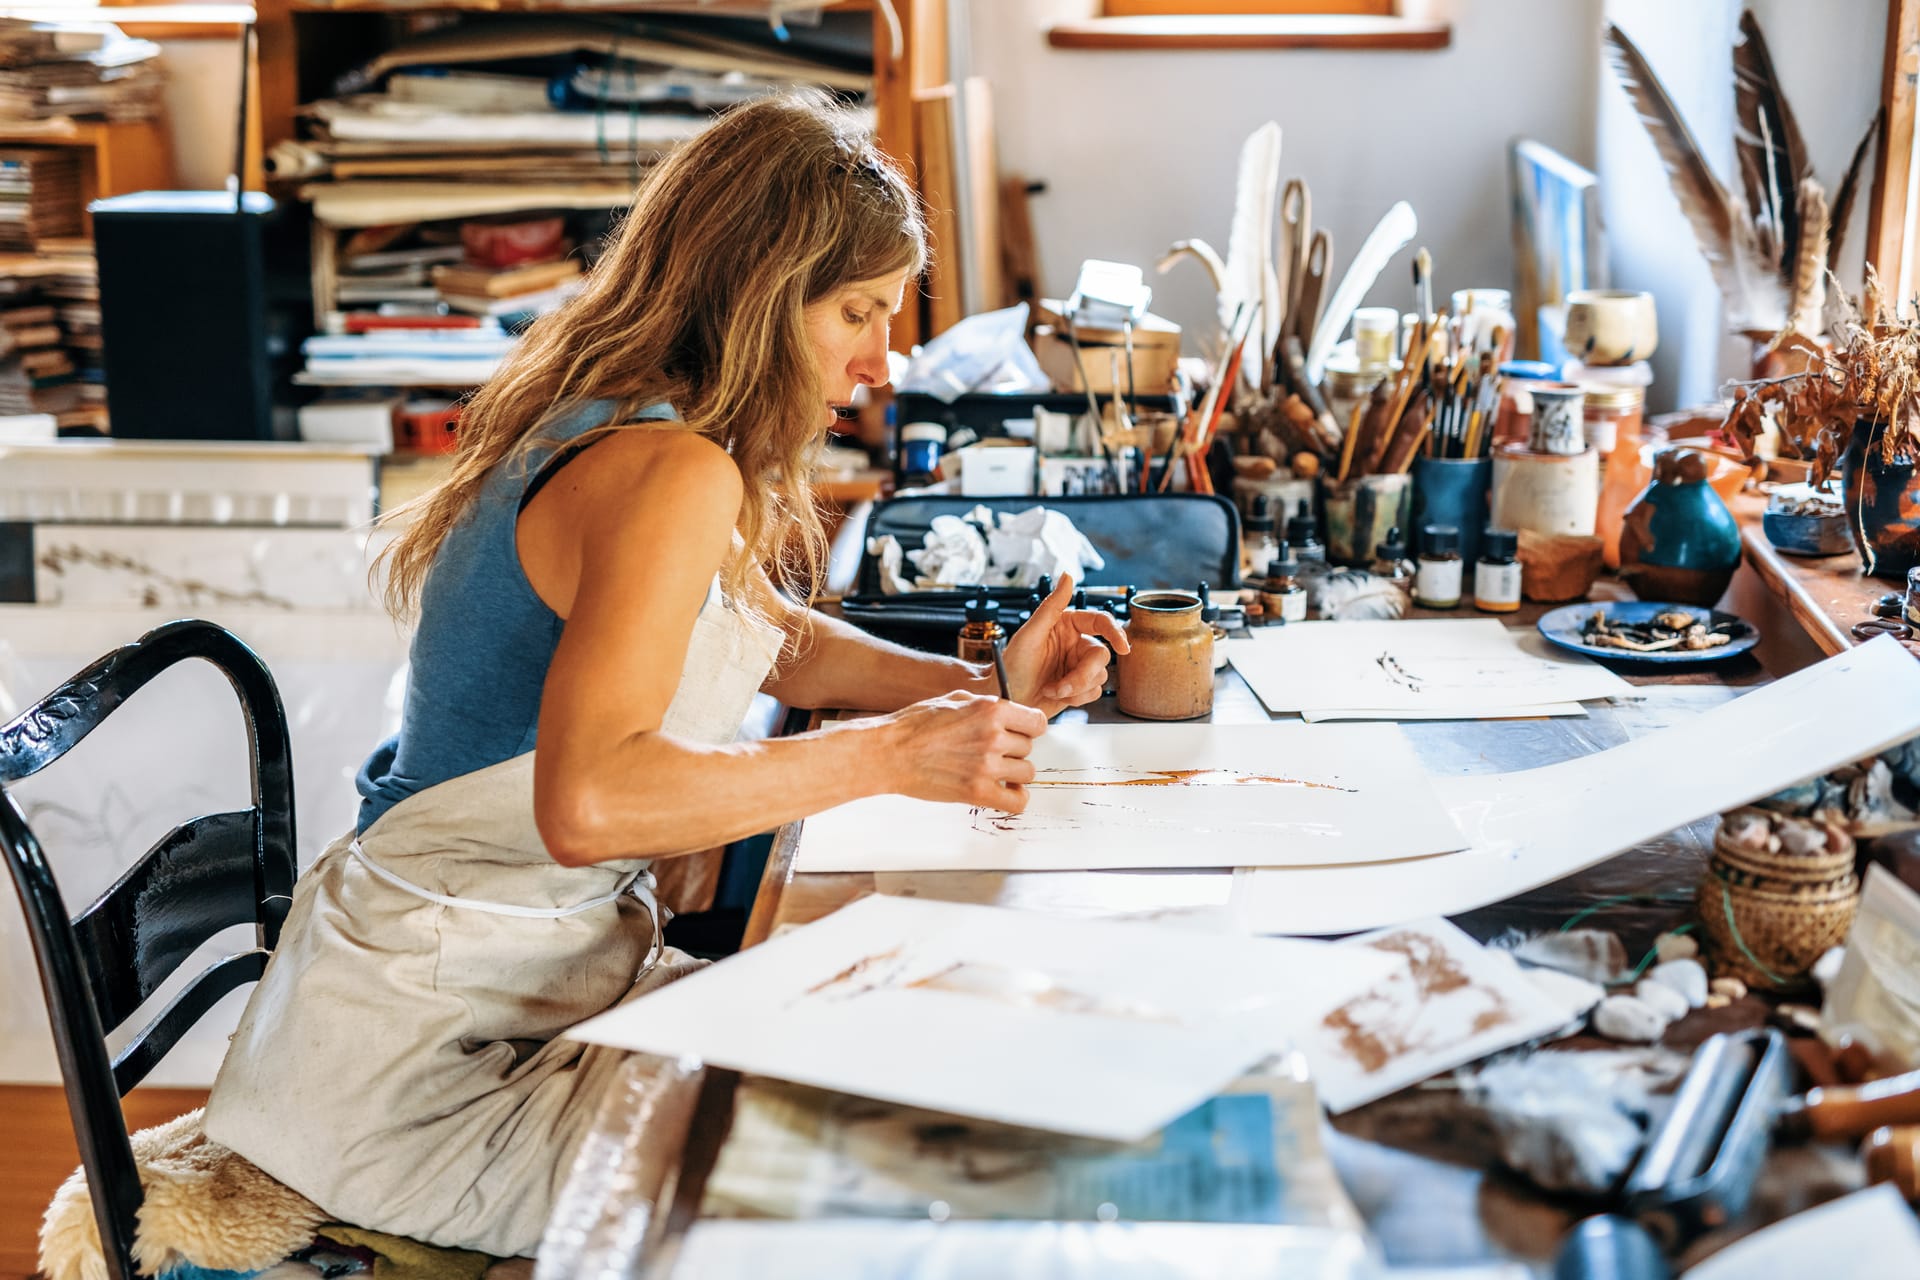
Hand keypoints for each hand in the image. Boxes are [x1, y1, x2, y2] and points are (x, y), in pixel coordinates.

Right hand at [876, 691, 1048, 812]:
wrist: (889, 753)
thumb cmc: (915, 725)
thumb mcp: (954, 699)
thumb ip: (985, 705)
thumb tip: (1006, 712)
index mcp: (991, 709)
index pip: (1037, 722)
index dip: (1029, 728)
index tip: (1021, 733)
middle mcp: (994, 736)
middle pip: (1029, 748)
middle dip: (1014, 750)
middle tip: (992, 752)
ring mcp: (987, 766)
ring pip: (1027, 772)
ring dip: (1014, 773)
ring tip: (995, 771)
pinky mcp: (977, 792)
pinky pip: (1018, 802)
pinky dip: (1016, 798)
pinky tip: (1004, 791)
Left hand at [1003, 574, 1130, 717]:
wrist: (1007, 699)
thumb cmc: (1011, 666)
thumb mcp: (1030, 634)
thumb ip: (1051, 606)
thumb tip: (1068, 575)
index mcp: (1066, 625)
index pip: (1100, 621)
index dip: (1115, 632)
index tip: (1122, 647)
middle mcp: (1075, 643)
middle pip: (1101, 655)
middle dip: (1083, 675)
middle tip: (1064, 687)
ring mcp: (1078, 666)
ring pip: (1100, 676)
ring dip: (1076, 688)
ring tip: (1052, 690)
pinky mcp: (1079, 687)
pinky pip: (1094, 692)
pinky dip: (1077, 698)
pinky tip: (1057, 696)